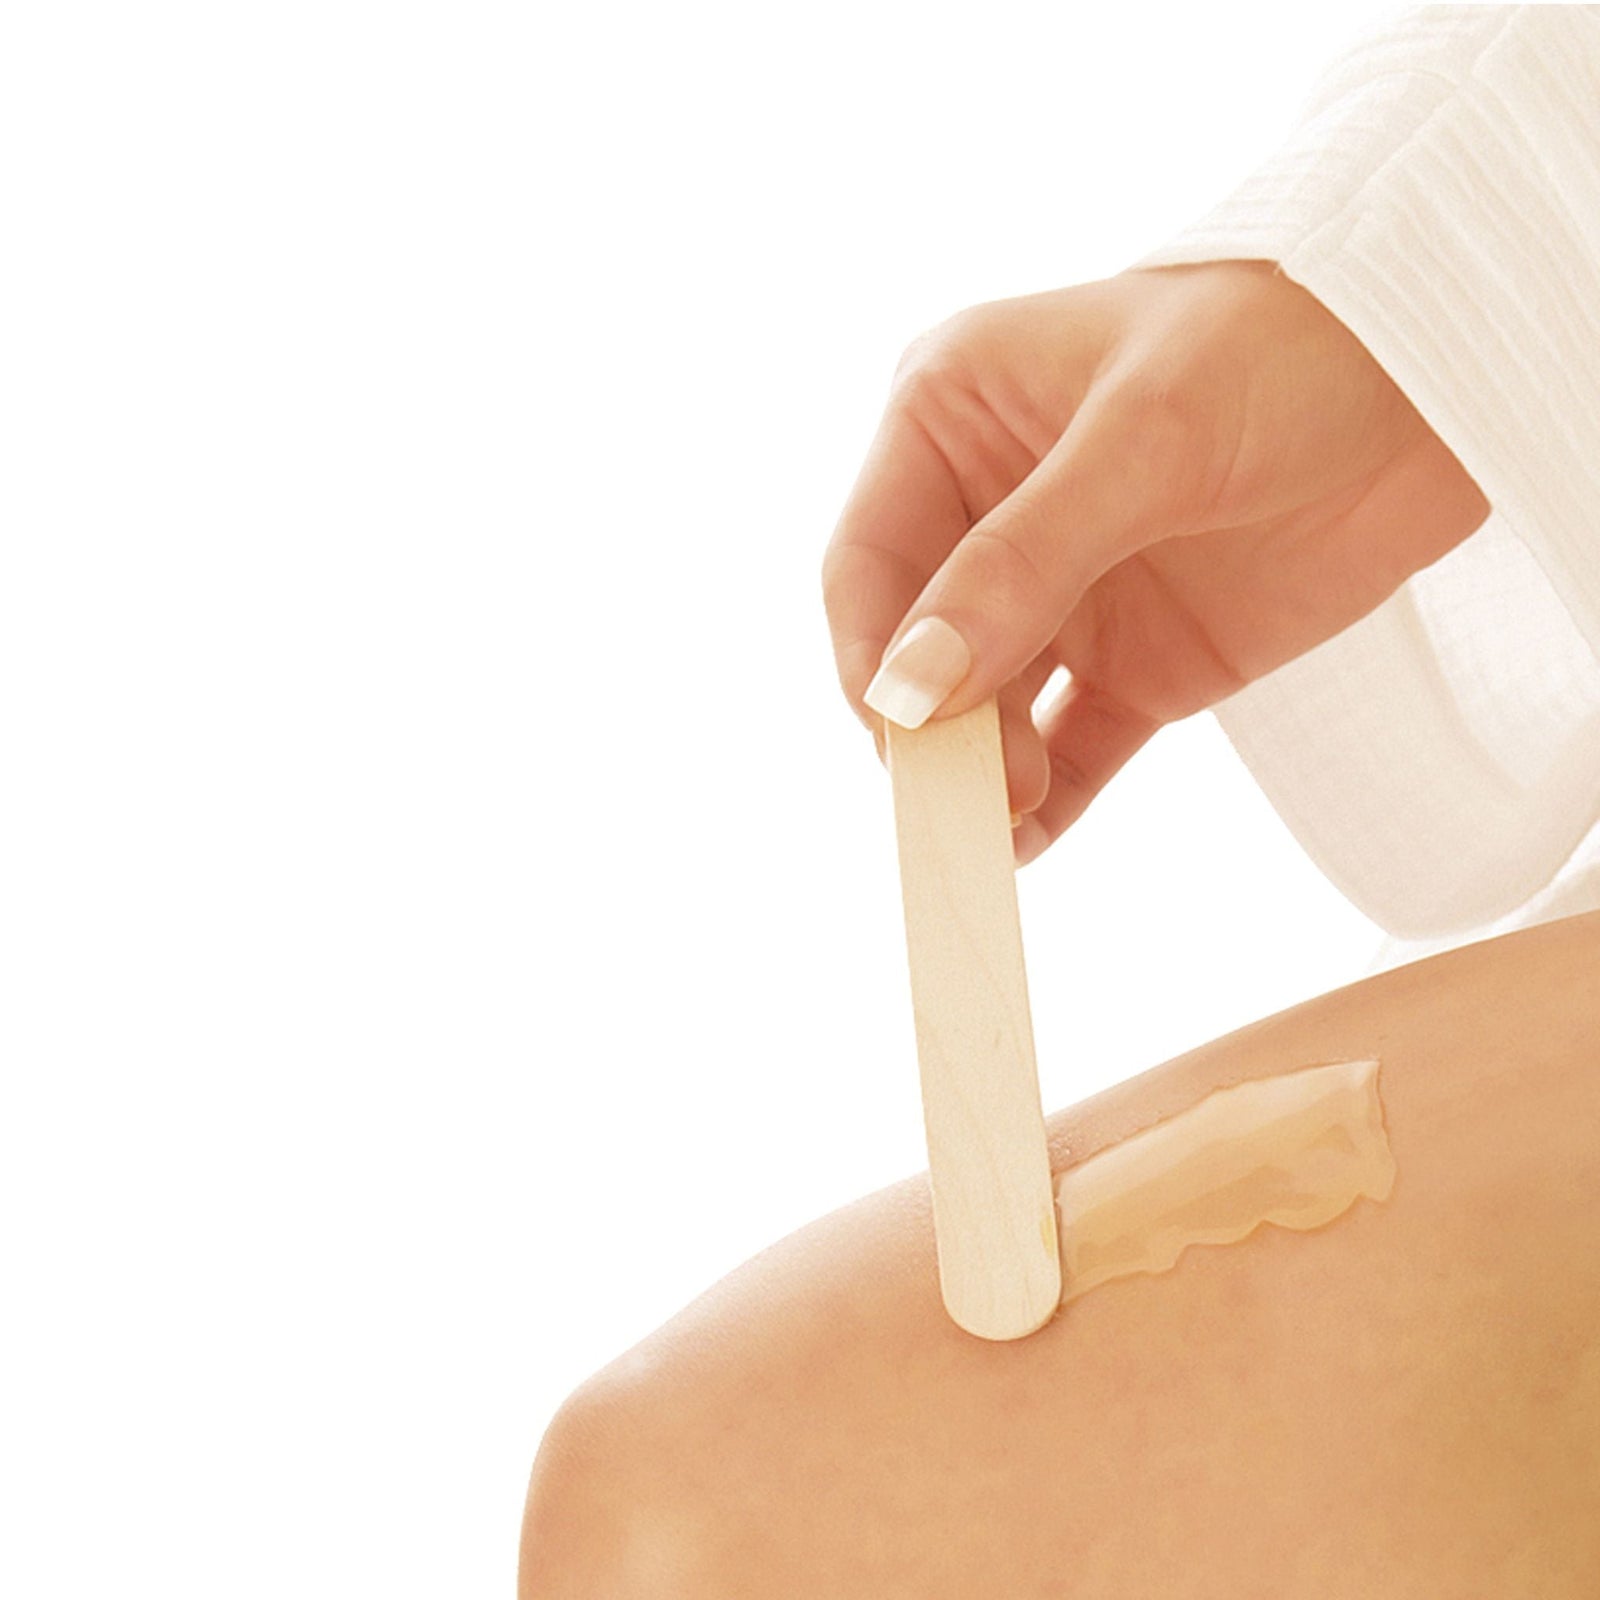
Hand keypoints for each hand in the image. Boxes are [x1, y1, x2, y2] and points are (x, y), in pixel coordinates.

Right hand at [820, 260, 1490, 864]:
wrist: (1451, 381)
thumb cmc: (1290, 348)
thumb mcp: (1146, 441)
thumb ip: (1021, 564)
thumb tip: (905, 690)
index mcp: (951, 423)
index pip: (869, 562)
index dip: (871, 651)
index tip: (901, 728)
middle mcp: (990, 515)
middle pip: (918, 651)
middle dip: (932, 727)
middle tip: (966, 796)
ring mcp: (1064, 596)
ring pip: (987, 711)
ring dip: (985, 774)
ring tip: (1008, 820)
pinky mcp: (1135, 664)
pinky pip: (1071, 749)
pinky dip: (1048, 801)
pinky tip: (1030, 843)